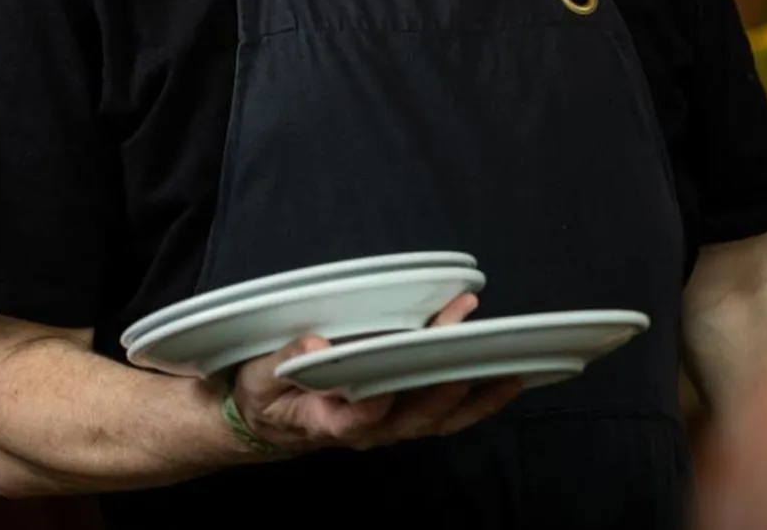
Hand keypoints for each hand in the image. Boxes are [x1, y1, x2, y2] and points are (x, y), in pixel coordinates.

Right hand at [226, 292, 523, 456]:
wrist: (269, 422)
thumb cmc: (265, 396)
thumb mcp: (259, 377)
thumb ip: (283, 360)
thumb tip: (315, 344)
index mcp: (327, 422)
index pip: (359, 417)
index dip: (381, 401)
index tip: (400, 372)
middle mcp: (366, 430)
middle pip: (412, 414)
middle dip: (443, 379)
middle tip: (465, 337)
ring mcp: (388, 426)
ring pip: (437, 420)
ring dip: (473, 395)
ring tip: (508, 370)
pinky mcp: (402, 416)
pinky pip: (443, 415)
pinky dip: (475, 401)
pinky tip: (501, 382)